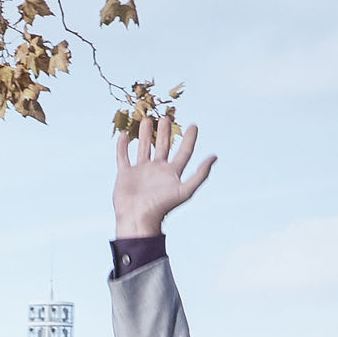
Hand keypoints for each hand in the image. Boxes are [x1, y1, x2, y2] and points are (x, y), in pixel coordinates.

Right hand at [113, 113, 215, 238]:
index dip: (189, 139)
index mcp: (172, 172)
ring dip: (145, 134)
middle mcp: (158, 170)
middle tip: (166, 117)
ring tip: (147, 120)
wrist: (138, 219)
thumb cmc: (162, 207)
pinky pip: (123, 156)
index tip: (193, 125)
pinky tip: (124, 134)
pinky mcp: (125, 174)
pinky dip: (122, 146)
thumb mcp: (185, 190)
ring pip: (144, 148)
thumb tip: (214, 156)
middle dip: (164, 132)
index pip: (184, 152)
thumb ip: (200, 174)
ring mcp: (141, 171)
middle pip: (163, 146)